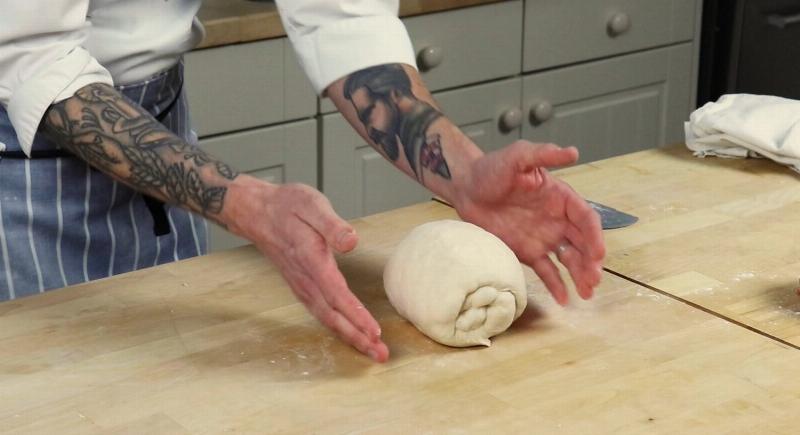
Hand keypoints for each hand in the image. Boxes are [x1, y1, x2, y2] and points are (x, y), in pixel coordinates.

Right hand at [224, 177, 387, 361]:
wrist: (257, 212)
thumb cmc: (287, 206)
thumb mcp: (311, 204)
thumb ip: (332, 225)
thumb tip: (351, 241)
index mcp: (311, 259)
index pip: (337, 294)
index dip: (356, 315)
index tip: (374, 332)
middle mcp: (305, 279)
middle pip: (333, 315)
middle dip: (357, 337)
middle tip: (380, 354)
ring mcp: (301, 285)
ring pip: (327, 318)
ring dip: (349, 337)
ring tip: (371, 350)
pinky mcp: (301, 286)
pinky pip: (320, 313)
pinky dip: (337, 327)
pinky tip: (349, 334)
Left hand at [452, 141, 604, 304]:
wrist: (466, 188)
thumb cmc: (492, 168)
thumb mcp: (517, 156)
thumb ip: (543, 154)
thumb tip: (573, 152)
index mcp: (561, 198)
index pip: (585, 218)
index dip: (594, 236)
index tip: (597, 253)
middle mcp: (557, 220)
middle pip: (582, 243)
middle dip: (591, 262)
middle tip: (594, 280)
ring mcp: (544, 238)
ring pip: (569, 259)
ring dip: (581, 275)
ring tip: (587, 293)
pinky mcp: (528, 252)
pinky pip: (547, 271)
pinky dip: (557, 285)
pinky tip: (565, 300)